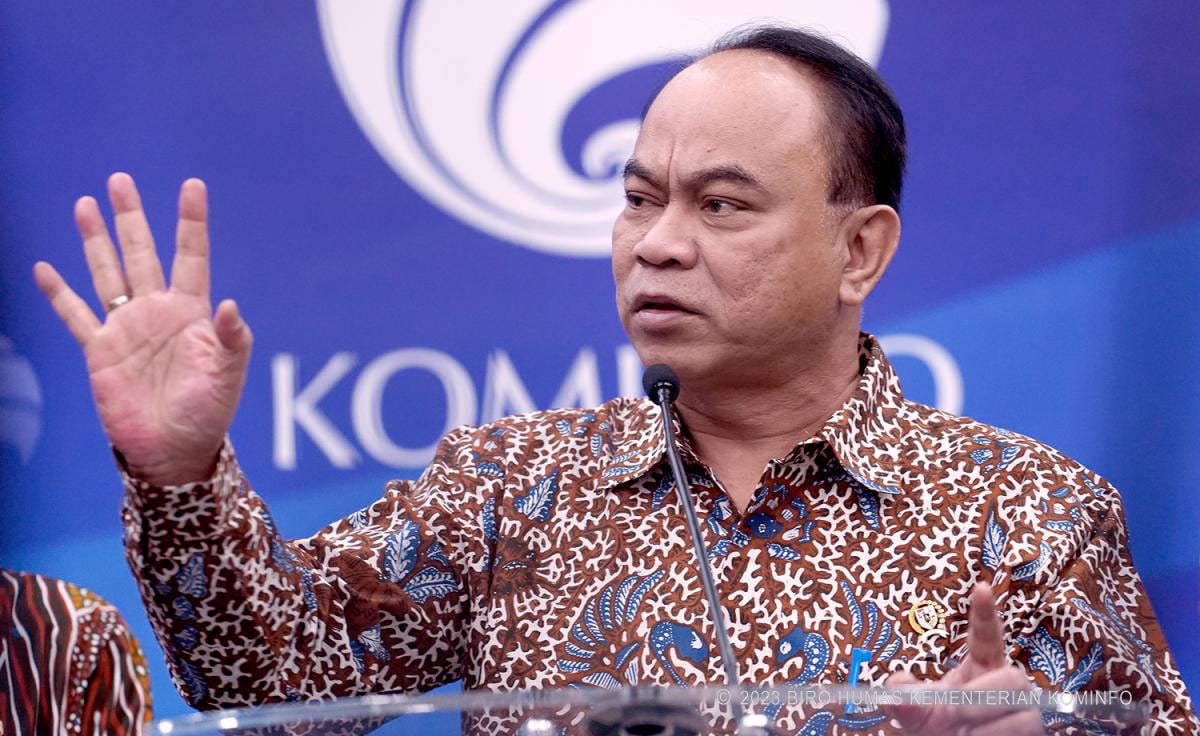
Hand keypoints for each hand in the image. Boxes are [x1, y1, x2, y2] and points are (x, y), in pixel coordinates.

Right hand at [34, 173, 251, 485]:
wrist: (173, 450)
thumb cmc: (209, 413)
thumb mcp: (229, 377)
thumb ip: (234, 341)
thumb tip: (232, 305)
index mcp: (192, 312)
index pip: (192, 256)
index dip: (191, 222)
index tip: (192, 185)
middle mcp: (157, 312)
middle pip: (142, 253)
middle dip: (131, 218)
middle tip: (119, 179)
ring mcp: (126, 328)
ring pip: (107, 274)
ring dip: (95, 240)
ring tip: (84, 204)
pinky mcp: (100, 351)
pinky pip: (76, 316)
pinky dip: (59, 293)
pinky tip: (45, 268)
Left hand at [884, 583, 1042, 734]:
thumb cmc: (941, 729)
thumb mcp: (917, 712)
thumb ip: (905, 698)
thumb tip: (895, 683)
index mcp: (981, 666)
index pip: (986, 635)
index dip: (985, 612)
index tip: (980, 587)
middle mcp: (1008, 684)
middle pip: (1013, 677)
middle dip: (982, 696)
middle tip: (953, 711)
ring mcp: (1025, 709)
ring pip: (1020, 709)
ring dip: (984, 725)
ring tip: (963, 733)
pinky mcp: (1034, 732)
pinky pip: (1023, 730)